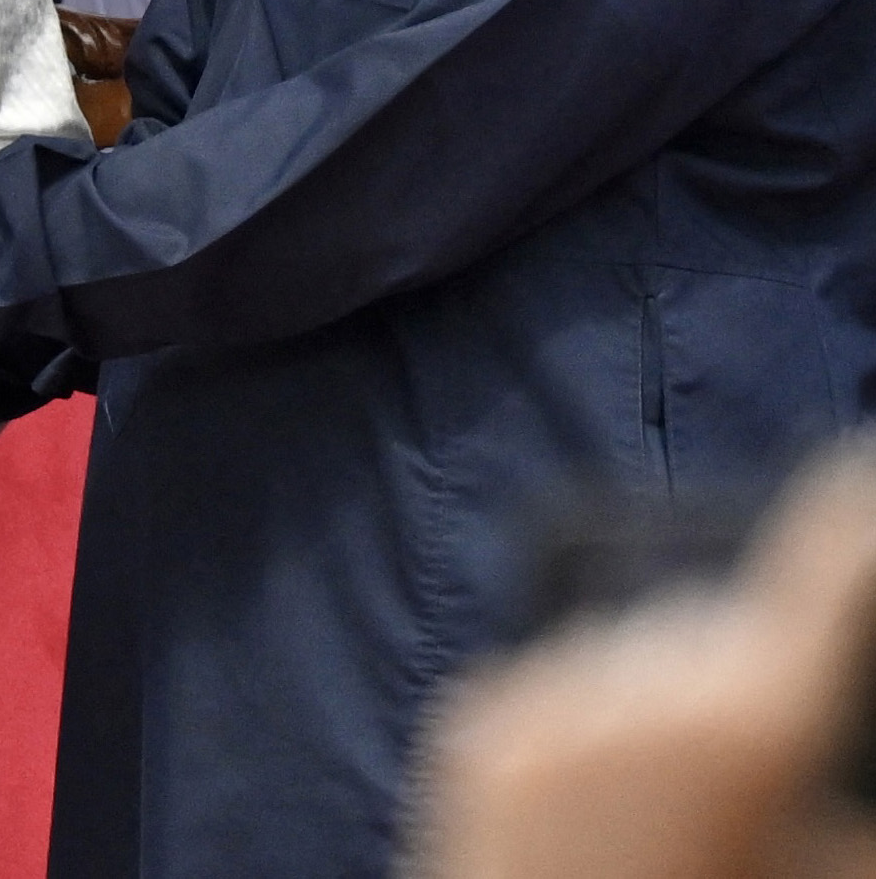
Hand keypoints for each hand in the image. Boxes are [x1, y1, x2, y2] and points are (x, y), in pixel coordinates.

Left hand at [412, 450, 875, 878]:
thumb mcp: (830, 864)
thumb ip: (856, 799)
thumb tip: (857, 764)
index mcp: (751, 716)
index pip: (823, 569)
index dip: (848, 517)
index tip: (859, 474)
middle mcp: (644, 681)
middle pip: (725, 625)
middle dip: (753, 669)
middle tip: (759, 777)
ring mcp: (548, 700)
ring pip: (637, 655)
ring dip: (668, 696)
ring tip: (685, 811)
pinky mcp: (476, 729)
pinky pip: (558, 694)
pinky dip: (593, 728)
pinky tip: (609, 809)